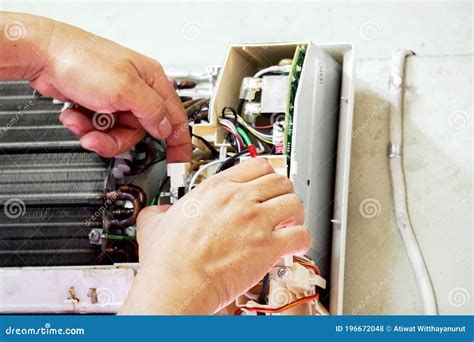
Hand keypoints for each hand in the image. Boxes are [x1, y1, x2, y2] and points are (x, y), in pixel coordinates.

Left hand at [0, 12, 190, 160]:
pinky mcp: (99, 105)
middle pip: (140, 132)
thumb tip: (165, 128)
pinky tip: (76, 115)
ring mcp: (117, 99)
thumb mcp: (125, 88)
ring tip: (83, 123)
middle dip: (118, 139)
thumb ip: (151, 111)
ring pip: (119, 134)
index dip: (179, 142)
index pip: (175, 118)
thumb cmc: (81, 59)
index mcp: (152, 82)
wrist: (42, 55)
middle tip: (101, 137)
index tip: (178, 161)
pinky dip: (86, 127)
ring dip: (98, 134)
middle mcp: (138, 91)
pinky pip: (101, 129)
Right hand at [120, 159, 311, 314]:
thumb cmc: (168, 259)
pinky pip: (301, 234)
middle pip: (279, 181)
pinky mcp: (268, 245)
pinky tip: (295, 245)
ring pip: (294, 202)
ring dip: (295, 213)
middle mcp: (239, 199)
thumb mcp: (155, 222)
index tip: (266, 184)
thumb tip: (158, 212)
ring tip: (290, 223)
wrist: (177, 283)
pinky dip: (303, 239)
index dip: (265, 175)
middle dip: (282, 193)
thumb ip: (160, 211)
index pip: (256, 165)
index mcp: (216, 189)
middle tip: (278, 204)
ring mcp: (256, 220)